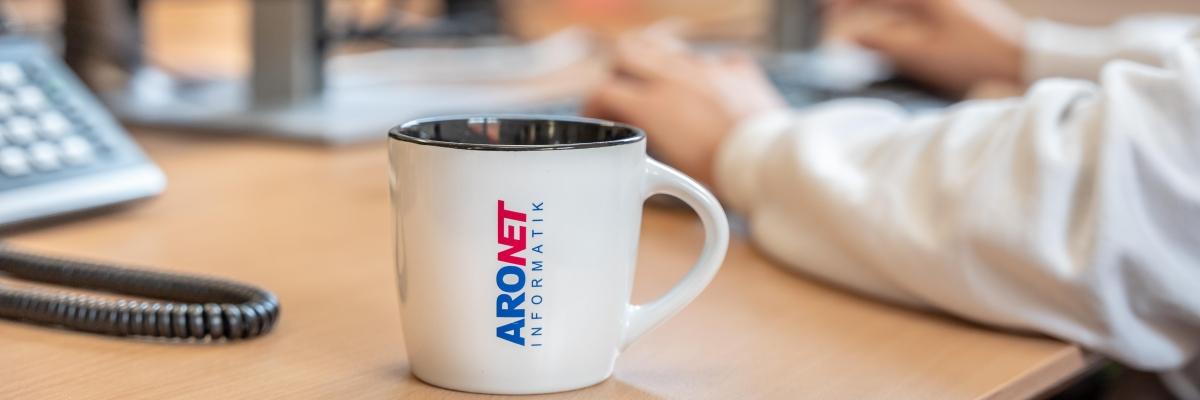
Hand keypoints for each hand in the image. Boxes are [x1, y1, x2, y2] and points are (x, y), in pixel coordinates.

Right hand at [582, 32, 785, 185]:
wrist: (770, 162)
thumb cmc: (725, 174)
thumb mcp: (673, 168)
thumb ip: (649, 150)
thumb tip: (635, 153)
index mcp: (654, 105)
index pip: (604, 89)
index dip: (592, 102)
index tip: (595, 115)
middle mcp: (676, 77)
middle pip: (627, 51)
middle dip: (617, 70)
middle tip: (621, 90)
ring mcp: (707, 68)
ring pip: (665, 46)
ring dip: (654, 62)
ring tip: (658, 84)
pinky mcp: (736, 68)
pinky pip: (711, 59)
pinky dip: (702, 72)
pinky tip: (706, 90)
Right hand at [829, 0, 1025, 95]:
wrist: (1021, 63)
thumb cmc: (976, 58)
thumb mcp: (921, 54)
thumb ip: (880, 41)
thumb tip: (848, 36)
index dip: (843, 4)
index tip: (821, 12)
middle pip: (881, 0)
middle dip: (852, 5)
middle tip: (825, 14)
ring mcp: (938, 3)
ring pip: (891, 4)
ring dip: (867, 10)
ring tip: (844, 23)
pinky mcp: (945, 13)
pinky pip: (903, 10)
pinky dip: (884, 16)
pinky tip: (874, 32)